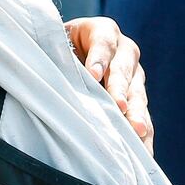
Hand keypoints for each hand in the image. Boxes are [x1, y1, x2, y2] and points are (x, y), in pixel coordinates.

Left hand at [65, 17, 152, 153]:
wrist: (70, 55)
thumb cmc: (57, 48)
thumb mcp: (55, 43)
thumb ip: (53, 53)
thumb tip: (41, 73)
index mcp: (103, 32)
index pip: (103, 42)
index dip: (99, 58)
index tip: (93, 74)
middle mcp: (125, 52)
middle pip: (123, 70)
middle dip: (120, 88)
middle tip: (119, 105)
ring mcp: (134, 77)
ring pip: (137, 94)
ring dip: (137, 113)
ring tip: (137, 130)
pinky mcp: (138, 100)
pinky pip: (143, 117)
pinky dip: (143, 135)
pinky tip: (143, 152)